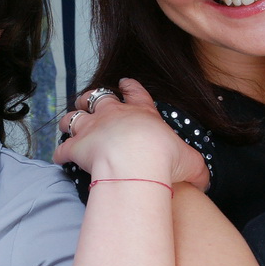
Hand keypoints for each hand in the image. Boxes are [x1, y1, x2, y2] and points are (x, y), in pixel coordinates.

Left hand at [53, 78, 209, 189]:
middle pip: (97, 98)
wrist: (136, 164)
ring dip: (70, 119)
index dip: (130, 87)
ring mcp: (93, 128)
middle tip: (88, 100)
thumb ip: (196, 170)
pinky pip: (63, 148)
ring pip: (74, 117)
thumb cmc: (164, 159)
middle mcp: (114, 115)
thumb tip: (205, 182)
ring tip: (68, 123)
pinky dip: (60, 152)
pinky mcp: (77, 147)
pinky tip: (59, 156)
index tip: (125, 82)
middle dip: (91, 98)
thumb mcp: (191, 163)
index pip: (136, 93)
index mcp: (142, 113)